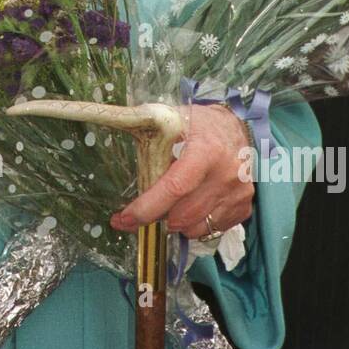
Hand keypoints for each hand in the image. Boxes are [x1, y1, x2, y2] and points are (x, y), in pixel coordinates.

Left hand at [110, 104, 253, 238]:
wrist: (236, 127)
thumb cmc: (197, 124)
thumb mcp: (169, 119)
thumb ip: (143, 128)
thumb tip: (105, 122)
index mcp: (206, 151)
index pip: (174, 188)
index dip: (146, 208)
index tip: (123, 218)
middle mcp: (226, 174)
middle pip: (182, 213)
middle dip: (155, 217)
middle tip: (139, 212)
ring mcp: (237, 193)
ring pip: (194, 227)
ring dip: (174, 222)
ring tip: (168, 204)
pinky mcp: (243, 206)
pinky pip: (210, 229)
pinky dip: (194, 224)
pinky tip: (189, 205)